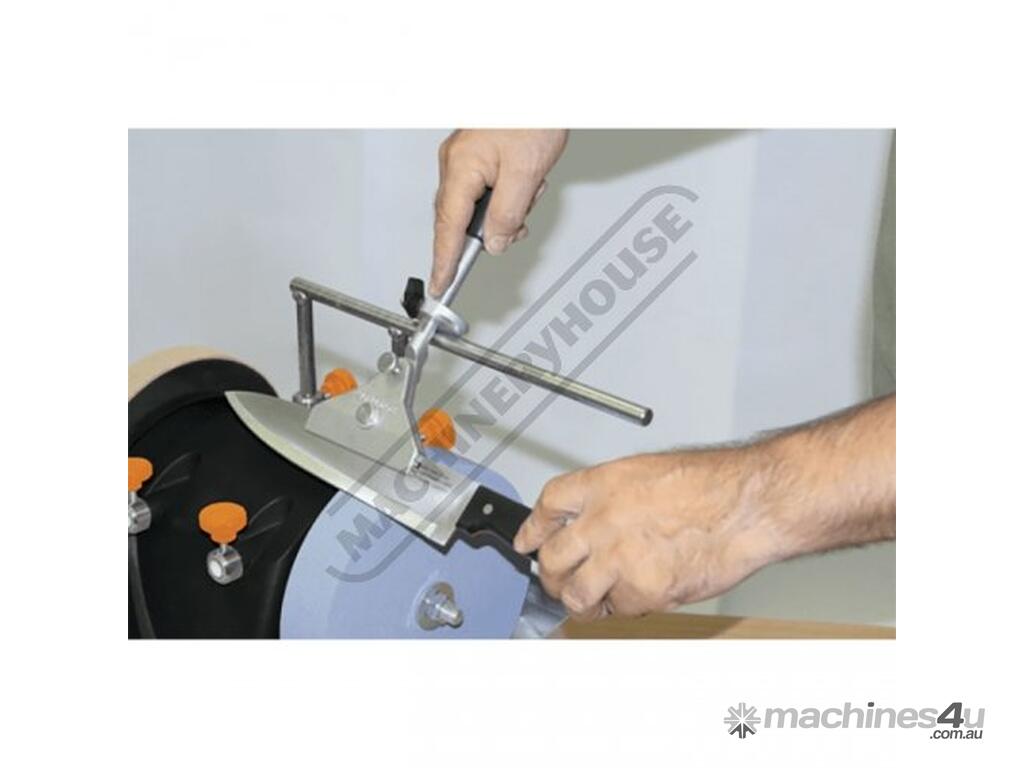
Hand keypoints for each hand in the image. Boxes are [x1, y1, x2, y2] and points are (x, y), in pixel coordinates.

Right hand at [430, 129, 567, 295]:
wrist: (543, 82)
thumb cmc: (532, 113)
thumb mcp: (526, 172)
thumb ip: (507, 214)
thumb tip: (494, 243)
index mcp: (461, 167)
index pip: (448, 227)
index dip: (444, 260)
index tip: (440, 284)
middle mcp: (457, 162)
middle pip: (463, 218)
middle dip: (492, 229)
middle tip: (515, 228)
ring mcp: (466, 158)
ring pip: (480, 204)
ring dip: (508, 208)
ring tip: (530, 188)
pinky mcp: (480, 154)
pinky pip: (488, 188)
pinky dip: (509, 194)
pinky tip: (527, 181)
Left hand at [513, 449, 780, 620]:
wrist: (746, 506)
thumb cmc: (710, 486)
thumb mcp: (647, 473)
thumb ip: (612, 497)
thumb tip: (591, 519)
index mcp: (602, 484)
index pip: (548, 505)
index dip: (533, 526)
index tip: (527, 539)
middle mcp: (602, 521)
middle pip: (551, 556)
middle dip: (550, 572)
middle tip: (557, 577)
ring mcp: (619, 558)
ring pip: (575, 593)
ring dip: (579, 599)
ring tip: (591, 597)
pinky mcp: (642, 591)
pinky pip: (619, 610)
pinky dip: (625, 608)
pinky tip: (637, 594)